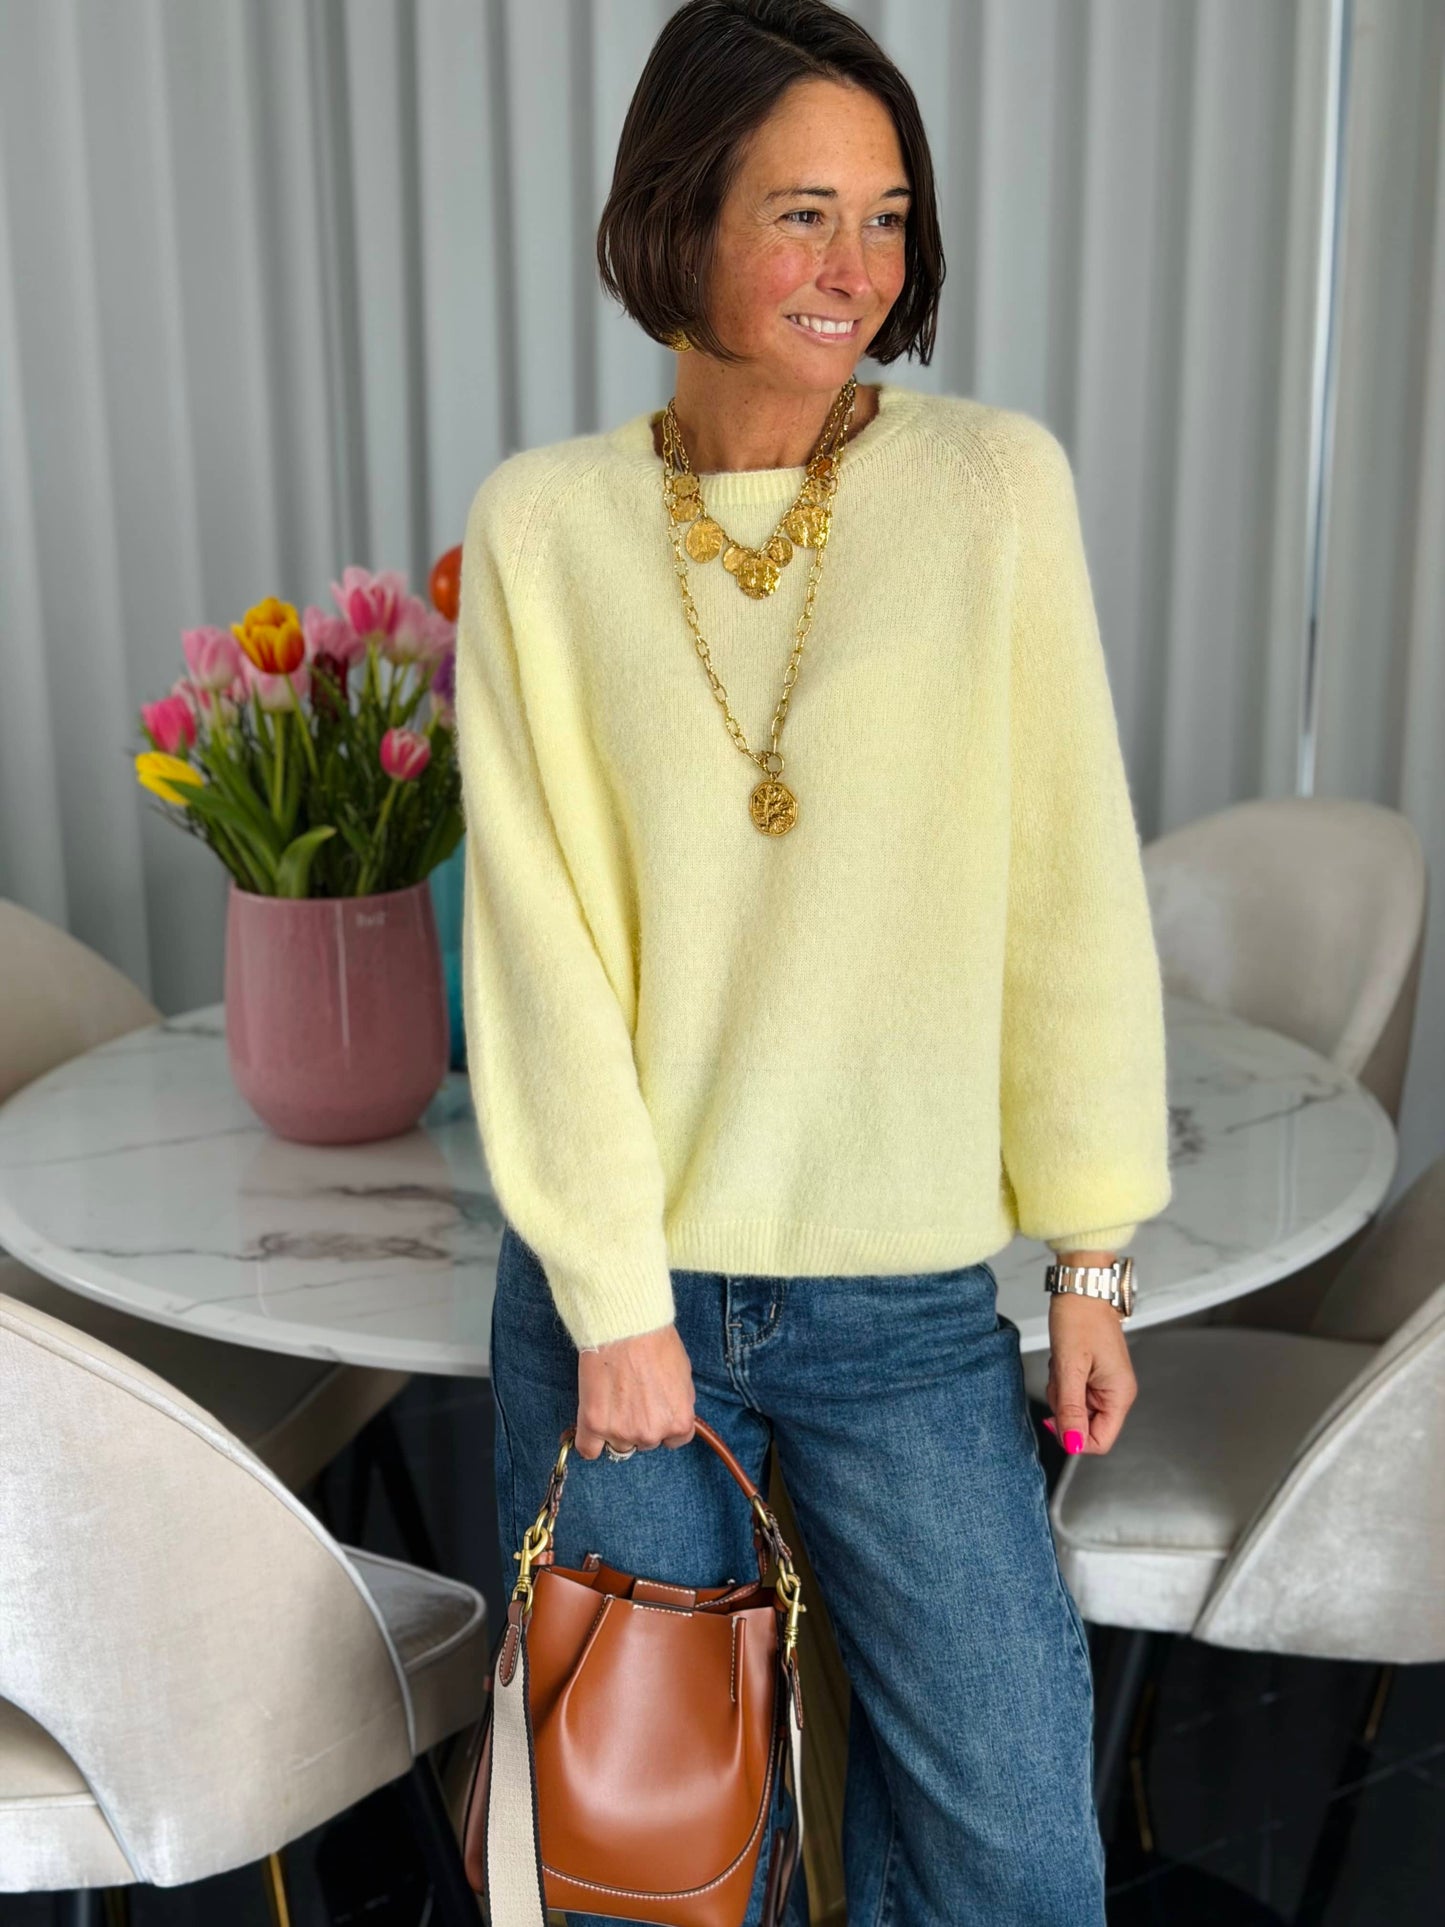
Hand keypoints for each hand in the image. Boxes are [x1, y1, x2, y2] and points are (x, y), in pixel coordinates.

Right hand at [574, 1322, 697, 1459]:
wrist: (626, 1327)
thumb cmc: (656, 1343)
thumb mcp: (683, 1376)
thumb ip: (679, 1403)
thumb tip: (671, 1413)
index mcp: (679, 1422)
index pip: (674, 1441)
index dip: (662, 1423)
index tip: (653, 1409)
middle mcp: (652, 1434)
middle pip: (644, 1442)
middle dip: (638, 1423)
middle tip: (630, 1395)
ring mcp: (622, 1432)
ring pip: (618, 1444)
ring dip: (615, 1428)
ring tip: (612, 1396)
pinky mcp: (594, 1424)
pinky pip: (589, 1450)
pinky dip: (590, 1441)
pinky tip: (593, 1424)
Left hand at [1040, 1293, 1135, 1454]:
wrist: (1081, 1289)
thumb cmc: (1079, 1318)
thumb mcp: (1069, 1367)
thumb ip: (1070, 1409)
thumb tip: (1073, 1445)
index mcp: (1119, 1394)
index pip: (1100, 1441)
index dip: (1075, 1437)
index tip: (1054, 1417)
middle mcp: (1117, 1392)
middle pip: (1085, 1425)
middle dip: (1064, 1407)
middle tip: (1060, 1379)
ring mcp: (1105, 1384)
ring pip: (1075, 1408)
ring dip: (1061, 1391)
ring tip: (1062, 1364)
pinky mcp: (1094, 1375)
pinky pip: (1073, 1391)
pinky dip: (1063, 1380)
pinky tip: (1063, 1361)